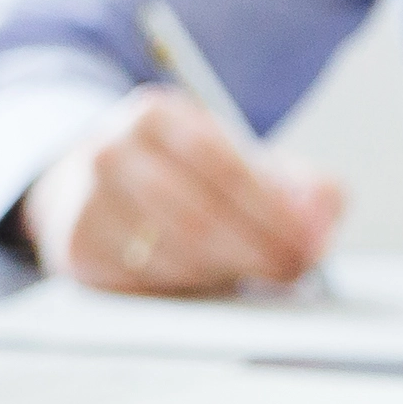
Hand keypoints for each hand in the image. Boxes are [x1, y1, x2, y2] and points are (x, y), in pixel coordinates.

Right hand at [19, 89, 344, 295]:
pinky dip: (191, 287)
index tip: (309, 240)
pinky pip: (148, 281)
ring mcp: (88, 202)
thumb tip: (324, 210)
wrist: (85, 187)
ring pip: (175, 254)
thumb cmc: (181, 178)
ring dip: (228, 273)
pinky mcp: (79, 249)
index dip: (272, 210)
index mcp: (156, 116)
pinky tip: (213, 281)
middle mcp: (112, 152)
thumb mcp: (236, 160)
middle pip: (198, 216)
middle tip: (294, 268)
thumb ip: (297, 184)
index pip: (222, 166)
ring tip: (258, 274)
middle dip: (258, 249)